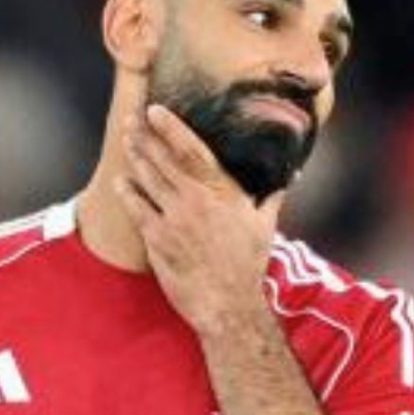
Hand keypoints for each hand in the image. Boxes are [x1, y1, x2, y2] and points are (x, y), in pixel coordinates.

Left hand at [114, 103, 282, 335]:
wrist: (227, 304)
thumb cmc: (248, 265)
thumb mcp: (265, 225)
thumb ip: (273, 195)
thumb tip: (292, 174)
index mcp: (222, 192)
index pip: (192, 150)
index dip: (171, 127)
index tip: (156, 110)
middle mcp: (196, 201)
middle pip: (163, 160)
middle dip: (144, 137)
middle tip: (130, 118)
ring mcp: (174, 220)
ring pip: (148, 180)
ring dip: (135, 158)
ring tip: (126, 141)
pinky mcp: (157, 241)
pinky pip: (138, 210)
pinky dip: (128, 193)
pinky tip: (121, 181)